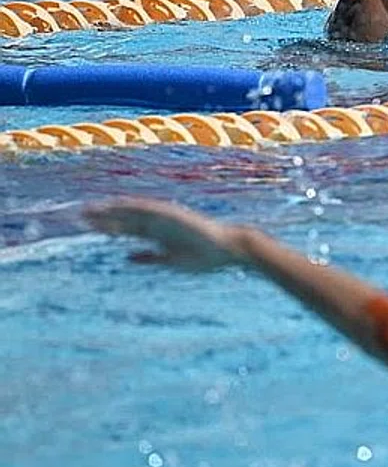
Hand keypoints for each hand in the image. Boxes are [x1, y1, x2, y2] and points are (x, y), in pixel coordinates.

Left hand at [85, 197, 243, 271]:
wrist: (228, 249)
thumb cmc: (203, 258)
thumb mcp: (169, 260)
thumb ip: (148, 257)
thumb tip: (127, 257)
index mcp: (158, 235)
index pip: (127, 229)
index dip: (108, 227)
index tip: (88, 226)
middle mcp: (159, 224)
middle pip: (126, 219)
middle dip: (104, 218)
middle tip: (80, 215)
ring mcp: (166, 218)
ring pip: (133, 212)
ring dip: (113, 210)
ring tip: (92, 210)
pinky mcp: (174, 215)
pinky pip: (151, 209)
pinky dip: (134, 207)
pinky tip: (119, 206)